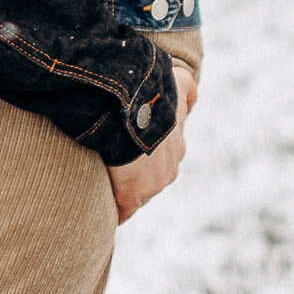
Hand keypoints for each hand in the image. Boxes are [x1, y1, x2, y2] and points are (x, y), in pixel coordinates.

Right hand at [108, 66, 196, 223]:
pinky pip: (122, 210)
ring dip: (123, 187)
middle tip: (114, 162)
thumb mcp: (177, 84)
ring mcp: (152, 185)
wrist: (129, 108)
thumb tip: (192, 99)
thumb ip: (186, 91)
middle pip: (151, 179)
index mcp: (176, 147)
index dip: (144, 155)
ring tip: (103, 178)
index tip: (129, 148)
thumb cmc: (151, 95)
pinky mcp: (131, 197)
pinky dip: (114, 207)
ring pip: (137, 193)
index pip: (161, 160)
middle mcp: (169, 169)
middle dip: (135, 174)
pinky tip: (102, 202)